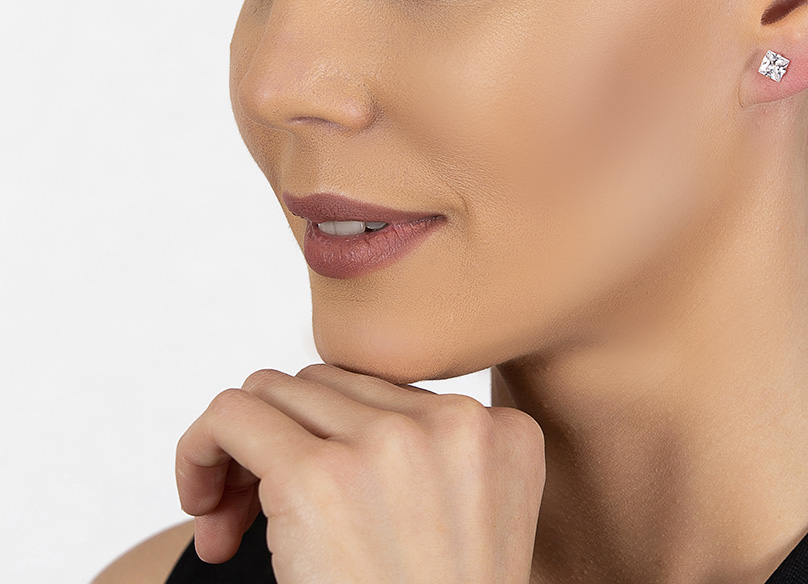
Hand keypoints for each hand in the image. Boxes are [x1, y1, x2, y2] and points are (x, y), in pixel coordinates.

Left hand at [175, 364, 546, 582]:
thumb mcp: (463, 529)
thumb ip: (427, 461)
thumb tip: (332, 418)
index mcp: (500, 434)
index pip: (384, 394)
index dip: (332, 440)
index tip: (309, 509)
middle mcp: (455, 424)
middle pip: (326, 385)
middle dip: (281, 441)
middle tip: (252, 523)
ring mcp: (392, 444)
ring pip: (275, 392)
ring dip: (240, 452)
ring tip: (229, 527)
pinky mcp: (320, 475)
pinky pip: (231, 414)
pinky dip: (200, 448)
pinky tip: (202, 508)